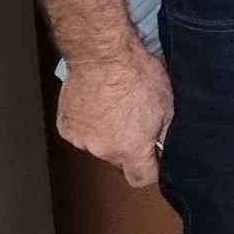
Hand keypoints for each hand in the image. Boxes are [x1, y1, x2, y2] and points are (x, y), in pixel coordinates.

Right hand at [36, 0, 170, 188]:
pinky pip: (81, 132)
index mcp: (130, 150)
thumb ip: (167, 134)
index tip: (155, 158)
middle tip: (135, 120)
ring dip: (106, 133)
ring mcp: (81, 139)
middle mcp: (103, 150)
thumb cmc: (138, 74)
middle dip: (129, 146)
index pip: (142, 179)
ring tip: (115, 107)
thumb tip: (167, 148)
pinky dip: (88, 123)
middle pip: (120, 160)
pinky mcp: (65, 126)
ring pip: (99, 145)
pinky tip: (97, 103)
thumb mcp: (167, 104)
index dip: (152, 170)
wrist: (103, 54)